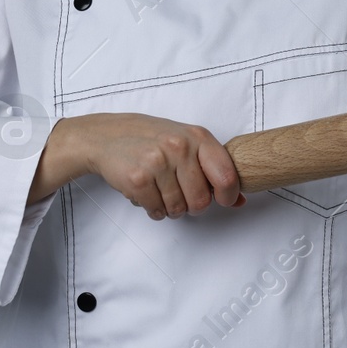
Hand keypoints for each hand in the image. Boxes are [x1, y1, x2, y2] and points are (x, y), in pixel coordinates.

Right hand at [74, 112, 246, 219]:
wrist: (106, 135)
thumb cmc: (151, 139)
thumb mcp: (186, 142)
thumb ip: (213, 167)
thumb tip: (239, 200)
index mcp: (198, 137)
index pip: (227, 176)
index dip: (228, 196)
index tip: (222, 200)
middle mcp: (180, 147)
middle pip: (201, 201)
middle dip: (192, 205)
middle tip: (181, 194)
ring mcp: (158, 162)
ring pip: (178, 209)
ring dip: (170, 207)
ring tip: (160, 189)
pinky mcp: (138, 178)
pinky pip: (157, 211)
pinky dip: (153, 209)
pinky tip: (146, 192)